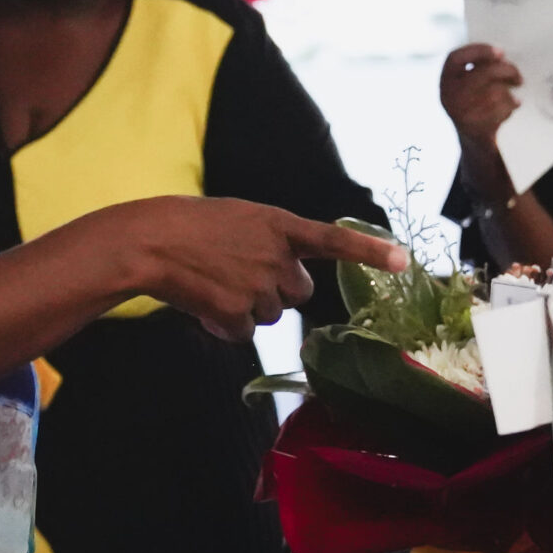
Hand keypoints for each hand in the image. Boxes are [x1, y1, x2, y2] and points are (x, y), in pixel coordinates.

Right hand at [99, 198, 406, 342]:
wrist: (149, 241)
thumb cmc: (188, 227)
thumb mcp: (239, 219)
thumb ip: (270, 242)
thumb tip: (277, 285)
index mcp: (278, 224)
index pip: (334, 238)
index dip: (369, 251)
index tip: (403, 260)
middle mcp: (276, 255)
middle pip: (299, 293)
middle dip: (277, 291)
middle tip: (241, 275)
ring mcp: (258, 285)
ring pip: (270, 314)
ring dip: (245, 307)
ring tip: (212, 282)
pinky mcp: (237, 312)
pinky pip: (243, 333)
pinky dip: (224, 325)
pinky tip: (202, 303)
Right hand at [440, 44, 521, 150]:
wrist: (473, 142)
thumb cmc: (476, 106)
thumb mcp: (469, 85)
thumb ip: (480, 68)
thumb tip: (501, 58)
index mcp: (445, 81)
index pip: (455, 58)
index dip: (479, 50)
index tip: (501, 51)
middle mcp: (448, 96)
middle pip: (483, 73)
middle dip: (507, 71)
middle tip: (519, 78)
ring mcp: (460, 114)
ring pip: (495, 92)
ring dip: (510, 94)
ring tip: (515, 98)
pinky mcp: (475, 128)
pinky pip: (500, 110)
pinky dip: (510, 108)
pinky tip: (511, 108)